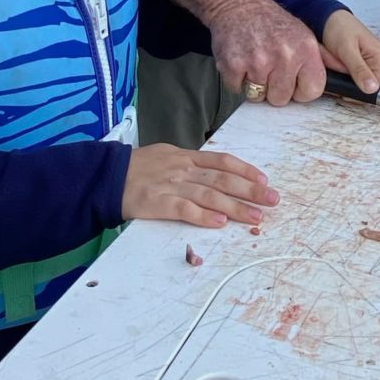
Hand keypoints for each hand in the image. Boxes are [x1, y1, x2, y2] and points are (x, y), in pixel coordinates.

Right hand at [122, 144, 277, 227]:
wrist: (106, 176)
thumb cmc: (137, 168)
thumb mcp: (166, 156)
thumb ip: (190, 164)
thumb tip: (214, 172)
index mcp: (186, 156)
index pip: (222, 161)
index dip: (245, 170)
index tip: (264, 180)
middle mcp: (183, 169)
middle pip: (223, 179)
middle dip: (251, 190)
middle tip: (273, 200)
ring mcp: (171, 186)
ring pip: (210, 195)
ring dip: (236, 206)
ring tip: (256, 216)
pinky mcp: (158, 203)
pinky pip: (185, 210)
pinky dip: (204, 216)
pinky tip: (220, 222)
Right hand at [208, 0, 326, 105]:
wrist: (237, 3)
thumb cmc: (270, 21)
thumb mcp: (302, 34)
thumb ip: (320, 58)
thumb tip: (345, 73)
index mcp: (306, 49)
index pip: (313, 90)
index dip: (300, 91)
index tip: (292, 83)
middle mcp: (285, 56)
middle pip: (281, 98)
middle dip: (273, 88)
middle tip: (268, 67)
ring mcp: (258, 61)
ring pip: (258, 96)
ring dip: (254, 84)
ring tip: (254, 61)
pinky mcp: (234, 64)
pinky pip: (237, 89)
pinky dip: (237, 79)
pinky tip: (241, 60)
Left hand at [320, 10, 379, 94]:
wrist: (326, 18)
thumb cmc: (338, 28)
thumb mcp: (347, 49)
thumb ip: (359, 70)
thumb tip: (373, 89)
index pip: (376, 86)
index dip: (360, 91)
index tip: (343, 89)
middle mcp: (377, 61)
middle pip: (365, 85)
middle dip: (348, 81)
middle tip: (334, 67)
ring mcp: (367, 63)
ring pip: (355, 82)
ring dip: (342, 77)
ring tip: (332, 62)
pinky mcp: (357, 64)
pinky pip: (349, 76)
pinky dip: (339, 73)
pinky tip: (333, 63)